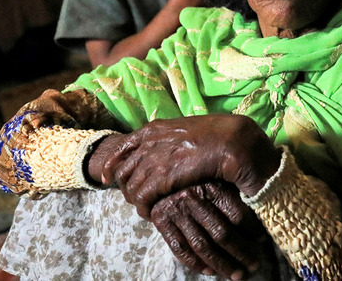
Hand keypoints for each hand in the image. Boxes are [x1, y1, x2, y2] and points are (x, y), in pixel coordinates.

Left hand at [95, 115, 280, 219]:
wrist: (233, 142)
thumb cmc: (219, 136)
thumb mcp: (188, 130)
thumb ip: (173, 137)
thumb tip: (170, 147)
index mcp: (155, 129)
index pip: (123, 146)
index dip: (113, 164)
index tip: (108, 176)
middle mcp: (149, 143)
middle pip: (123, 169)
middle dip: (125, 185)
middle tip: (136, 197)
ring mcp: (154, 159)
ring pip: (130, 186)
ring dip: (136, 200)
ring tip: (146, 208)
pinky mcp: (162, 178)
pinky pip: (141, 198)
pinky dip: (144, 208)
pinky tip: (152, 213)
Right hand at [151, 181, 263, 278]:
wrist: (162, 175)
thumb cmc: (199, 177)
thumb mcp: (218, 176)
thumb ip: (234, 191)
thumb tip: (262, 212)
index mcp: (212, 185)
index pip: (237, 214)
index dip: (252, 231)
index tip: (262, 241)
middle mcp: (192, 197)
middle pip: (221, 233)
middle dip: (240, 253)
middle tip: (254, 265)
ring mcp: (176, 211)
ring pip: (202, 245)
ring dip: (222, 264)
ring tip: (237, 275)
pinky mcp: (162, 222)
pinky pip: (180, 249)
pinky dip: (196, 263)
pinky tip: (210, 271)